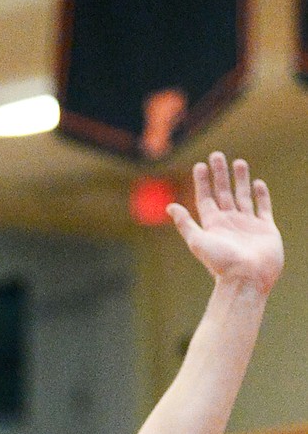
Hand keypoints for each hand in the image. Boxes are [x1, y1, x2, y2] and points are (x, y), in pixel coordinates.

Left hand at [167, 154, 282, 295]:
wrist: (247, 278)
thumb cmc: (221, 263)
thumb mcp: (198, 241)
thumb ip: (185, 223)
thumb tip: (169, 206)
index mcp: (213, 225)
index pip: (206, 198)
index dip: (202, 182)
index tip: (199, 165)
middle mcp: (229, 223)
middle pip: (223, 193)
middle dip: (220, 174)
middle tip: (217, 155)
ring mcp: (248, 224)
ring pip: (243, 196)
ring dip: (240, 179)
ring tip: (238, 162)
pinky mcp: (265, 228)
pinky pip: (263, 207)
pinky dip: (261, 195)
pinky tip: (257, 183)